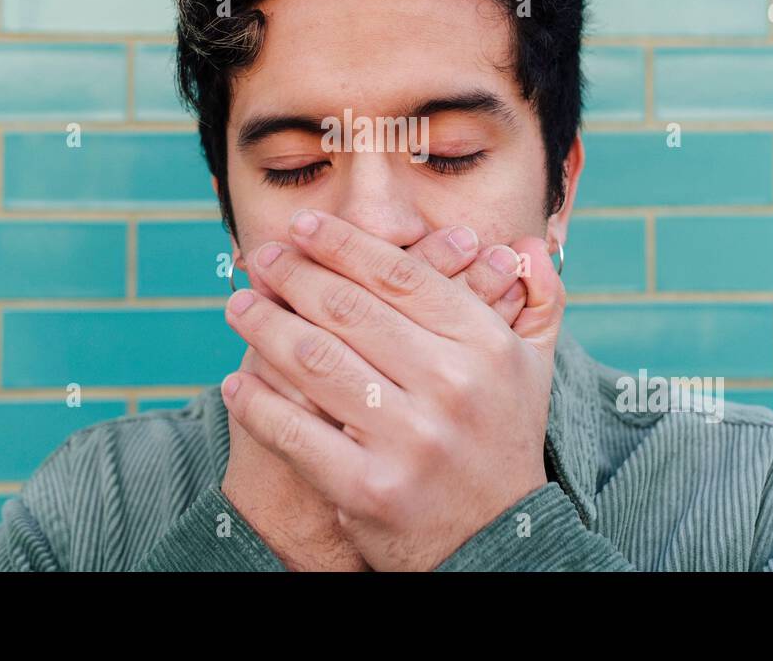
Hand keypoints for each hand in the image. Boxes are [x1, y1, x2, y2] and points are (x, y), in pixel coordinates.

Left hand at [222, 209, 564, 570]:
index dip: (343, 245)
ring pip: (315, 361)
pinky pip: (295, 431)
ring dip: (265, 327)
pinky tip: (234, 382)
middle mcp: (451, 385)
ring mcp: (409, 438)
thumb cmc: (504, 442)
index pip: (400, 276)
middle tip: (260, 259)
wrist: (499, 544)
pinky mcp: (370, 487)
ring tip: (239, 307)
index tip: (302, 228)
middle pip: (349, 309)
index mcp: (485, 345)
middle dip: (293, 276)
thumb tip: (523, 244)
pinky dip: (256, 403)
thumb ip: (537, 301)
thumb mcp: (535, 370)